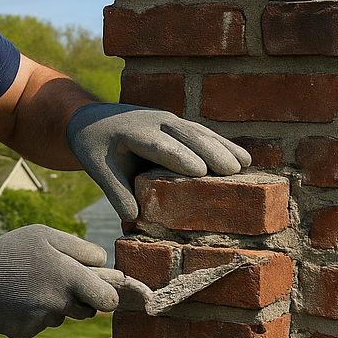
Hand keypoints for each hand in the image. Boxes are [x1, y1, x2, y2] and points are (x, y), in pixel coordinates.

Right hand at [0, 225, 121, 337]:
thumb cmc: (12, 251)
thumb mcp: (46, 234)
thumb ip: (81, 249)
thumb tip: (104, 264)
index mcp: (69, 277)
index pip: (108, 300)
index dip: (107, 295)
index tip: (99, 288)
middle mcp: (59, 303)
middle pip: (88, 312)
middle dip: (81, 300)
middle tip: (60, 282)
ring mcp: (42, 320)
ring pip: (62, 316)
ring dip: (55, 305)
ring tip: (31, 285)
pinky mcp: (26, 331)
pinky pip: (41, 324)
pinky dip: (33, 314)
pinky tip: (18, 299)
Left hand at [67, 103, 251, 219]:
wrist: (92, 119)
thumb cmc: (96, 148)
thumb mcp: (98, 169)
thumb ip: (115, 192)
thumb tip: (133, 218)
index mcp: (133, 132)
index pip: (160, 145)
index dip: (180, 156)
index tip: (201, 171)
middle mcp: (155, 121)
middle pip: (187, 135)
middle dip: (210, 151)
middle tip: (233, 170)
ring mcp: (168, 119)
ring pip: (199, 131)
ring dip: (223, 146)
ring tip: (245, 164)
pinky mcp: (177, 123)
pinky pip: (202, 132)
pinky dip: (222, 143)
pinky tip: (243, 157)